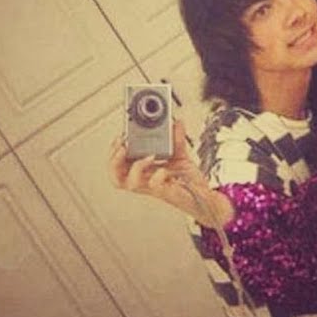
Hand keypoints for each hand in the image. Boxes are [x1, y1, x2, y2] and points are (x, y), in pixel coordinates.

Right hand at [108, 119, 228, 226]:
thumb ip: (177, 139)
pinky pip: (155, 185)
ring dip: (135, 167)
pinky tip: (165, 169)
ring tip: (147, 155)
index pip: (119, 166)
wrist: (202, 195)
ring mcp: (154, 188)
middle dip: (114, 161)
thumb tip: (177, 122)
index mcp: (144, 172)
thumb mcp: (180, 155)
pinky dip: (158, 174)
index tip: (120, 137)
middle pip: (117, 177)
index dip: (114, 153)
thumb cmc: (187, 179)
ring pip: (131, 183)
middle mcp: (145, 181)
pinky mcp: (166, 192)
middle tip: (123, 145)